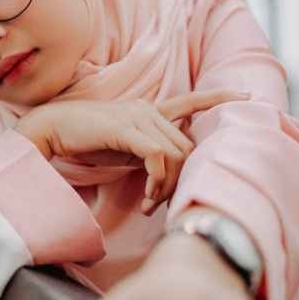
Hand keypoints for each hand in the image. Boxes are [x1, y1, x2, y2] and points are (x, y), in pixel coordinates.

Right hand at [16, 89, 249, 214]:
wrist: (52, 129)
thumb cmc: (84, 141)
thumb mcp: (122, 149)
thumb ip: (145, 154)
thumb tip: (164, 175)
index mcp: (148, 111)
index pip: (190, 102)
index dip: (218, 97)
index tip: (246, 95)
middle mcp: (148, 110)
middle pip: (187, 147)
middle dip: (180, 180)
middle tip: (158, 204)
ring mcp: (138, 117)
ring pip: (176, 154)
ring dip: (167, 186)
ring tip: (149, 204)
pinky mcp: (127, 128)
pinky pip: (158, 157)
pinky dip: (157, 180)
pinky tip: (145, 197)